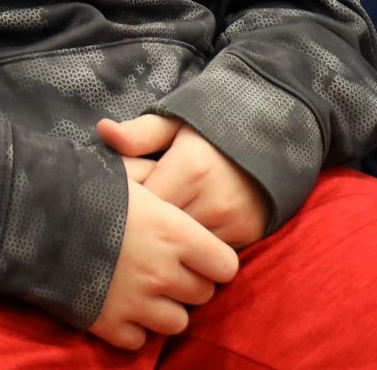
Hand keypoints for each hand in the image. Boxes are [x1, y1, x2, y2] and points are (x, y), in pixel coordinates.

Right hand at [91, 178, 235, 349]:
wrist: (33, 217)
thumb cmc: (83, 188)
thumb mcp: (125, 174)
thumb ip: (158, 182)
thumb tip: (173, 183)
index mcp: (174, 232)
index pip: (225, 265)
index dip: (214, 260)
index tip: (198, 253)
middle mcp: (162, 272)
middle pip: (203, 294)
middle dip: (189, 283)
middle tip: (166, 267)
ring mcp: (137, 302)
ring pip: (176, 322)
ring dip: (165, 309)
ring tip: (145, 289)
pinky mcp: (109, 324)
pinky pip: (140, 340)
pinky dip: (133, 328)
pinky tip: (120, 305)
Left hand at [97, 114, 271, 247]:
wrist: (273, 137)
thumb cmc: (214, 130)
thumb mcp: (177, 123)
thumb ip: (141, 133)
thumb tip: (103, 130)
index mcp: (190, 167)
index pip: (145, 203)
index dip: (130, 205)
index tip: (122, 202)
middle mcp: (214, 199)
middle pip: (163, 231)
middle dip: (148, 228)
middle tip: (135, 221)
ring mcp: (234, 222)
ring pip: (186, 248)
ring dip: (171, 243)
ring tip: (159, 230)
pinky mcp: (249, 236)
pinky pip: (209, 254)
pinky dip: (195, 249)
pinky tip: (184, 237)